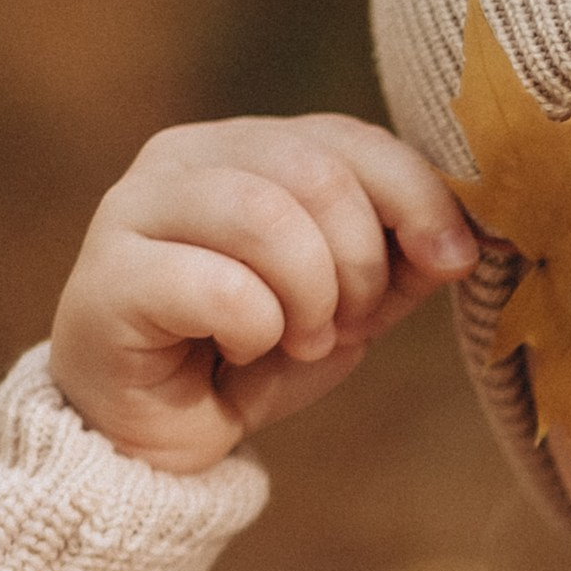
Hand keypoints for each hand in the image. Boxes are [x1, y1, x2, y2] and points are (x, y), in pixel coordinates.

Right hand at [50, 116, 477, 473]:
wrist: (160, 433)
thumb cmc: (253, 355)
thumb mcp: (352, 305)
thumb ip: (403, 262)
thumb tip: (462, 242)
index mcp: (249, 146)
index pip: (351, 137)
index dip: (418, 197)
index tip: (451, 262)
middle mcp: (185, 155)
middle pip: (315, 174)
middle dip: (360, 265)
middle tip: (347, 324)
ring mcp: (136, 207)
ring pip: (266, 218)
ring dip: (310, 299)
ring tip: (299, 340)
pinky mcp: (109, 275)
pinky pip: (217, 286)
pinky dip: (255, 331)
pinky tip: (239, 349)